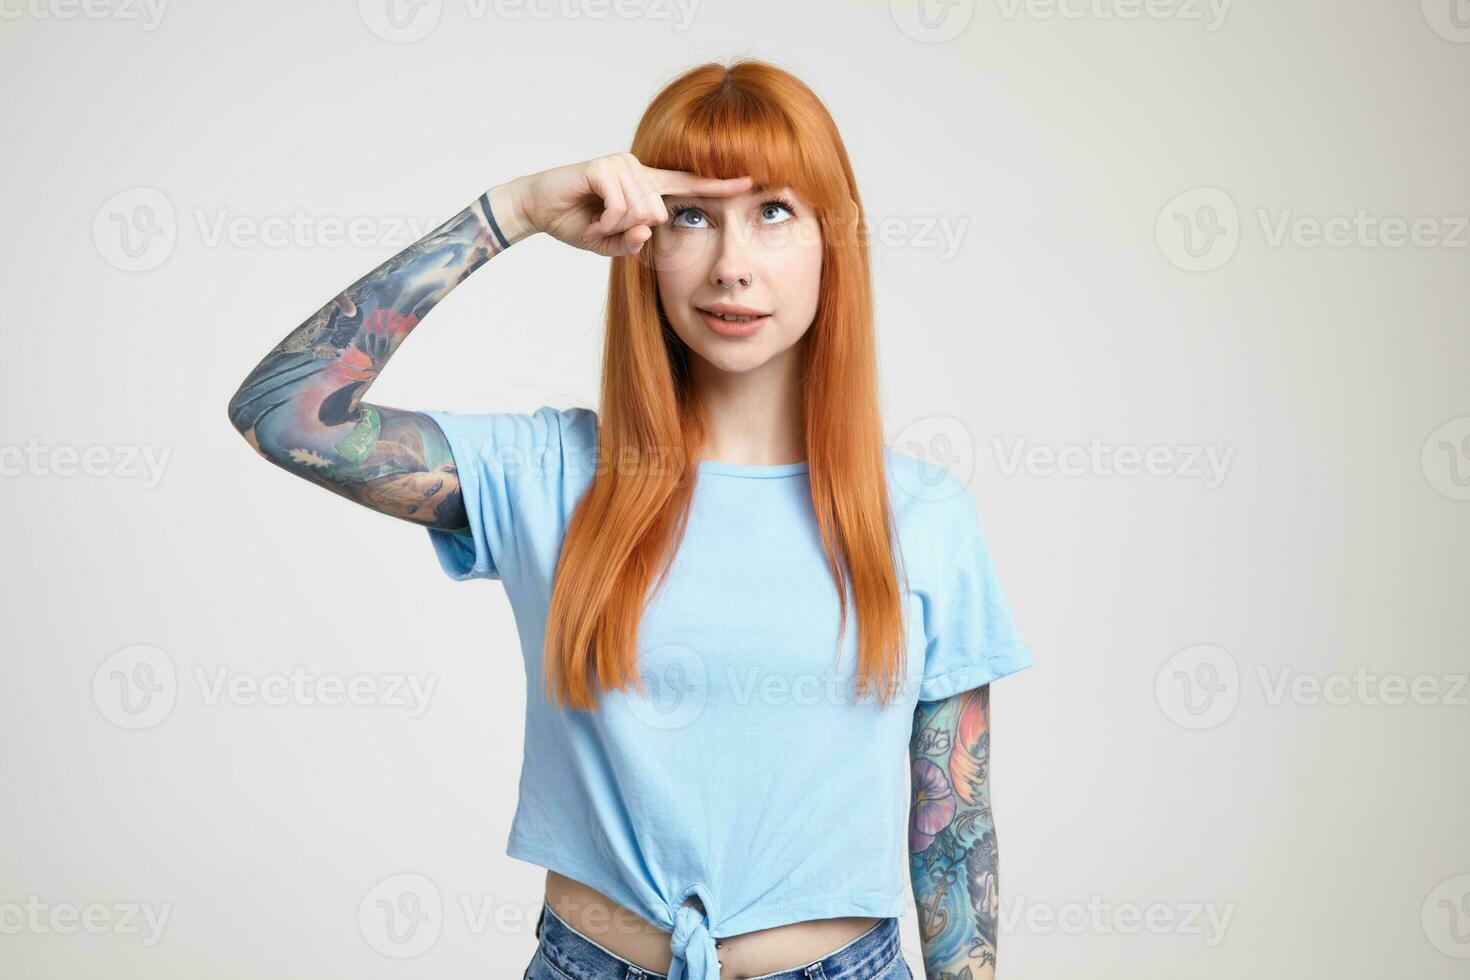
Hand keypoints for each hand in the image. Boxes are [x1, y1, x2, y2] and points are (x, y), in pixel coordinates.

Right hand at [512, 152, 752, 256]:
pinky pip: (620, 206)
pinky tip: (590, 218)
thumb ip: (634, 243)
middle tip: (605, 229)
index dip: (720, 185)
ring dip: (614, 227)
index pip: (689, 185)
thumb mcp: (612, 243)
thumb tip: (648, 229)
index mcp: (647, 186)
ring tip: (595, 222)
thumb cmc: (577, 222)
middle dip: (631, 231)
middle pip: (659, 212)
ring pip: (641, 210)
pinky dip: (605, 221)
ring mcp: (622, 164)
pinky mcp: (604, 166)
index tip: (751, 181)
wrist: (538, 208)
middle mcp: (639, 169)